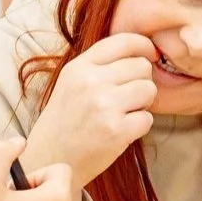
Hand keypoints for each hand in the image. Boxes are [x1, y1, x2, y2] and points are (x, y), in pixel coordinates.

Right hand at [22, 33, 157, 187]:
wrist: (50, 159)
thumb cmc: (66, 121)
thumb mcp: (71, 83)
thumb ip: (99, 65)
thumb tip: (142, 51)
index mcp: (79, 67)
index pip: (123, 41)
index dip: (144, 45)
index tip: (151, 54)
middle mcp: (90, 82)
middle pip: (141, 66)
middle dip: (141, 81)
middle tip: (127, 98)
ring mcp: (103, 106)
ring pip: (149, 89)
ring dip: (144, 103)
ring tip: (124, 113)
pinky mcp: (116, 130)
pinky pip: (147, 118)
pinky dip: (140, 126)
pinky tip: (122, 131)